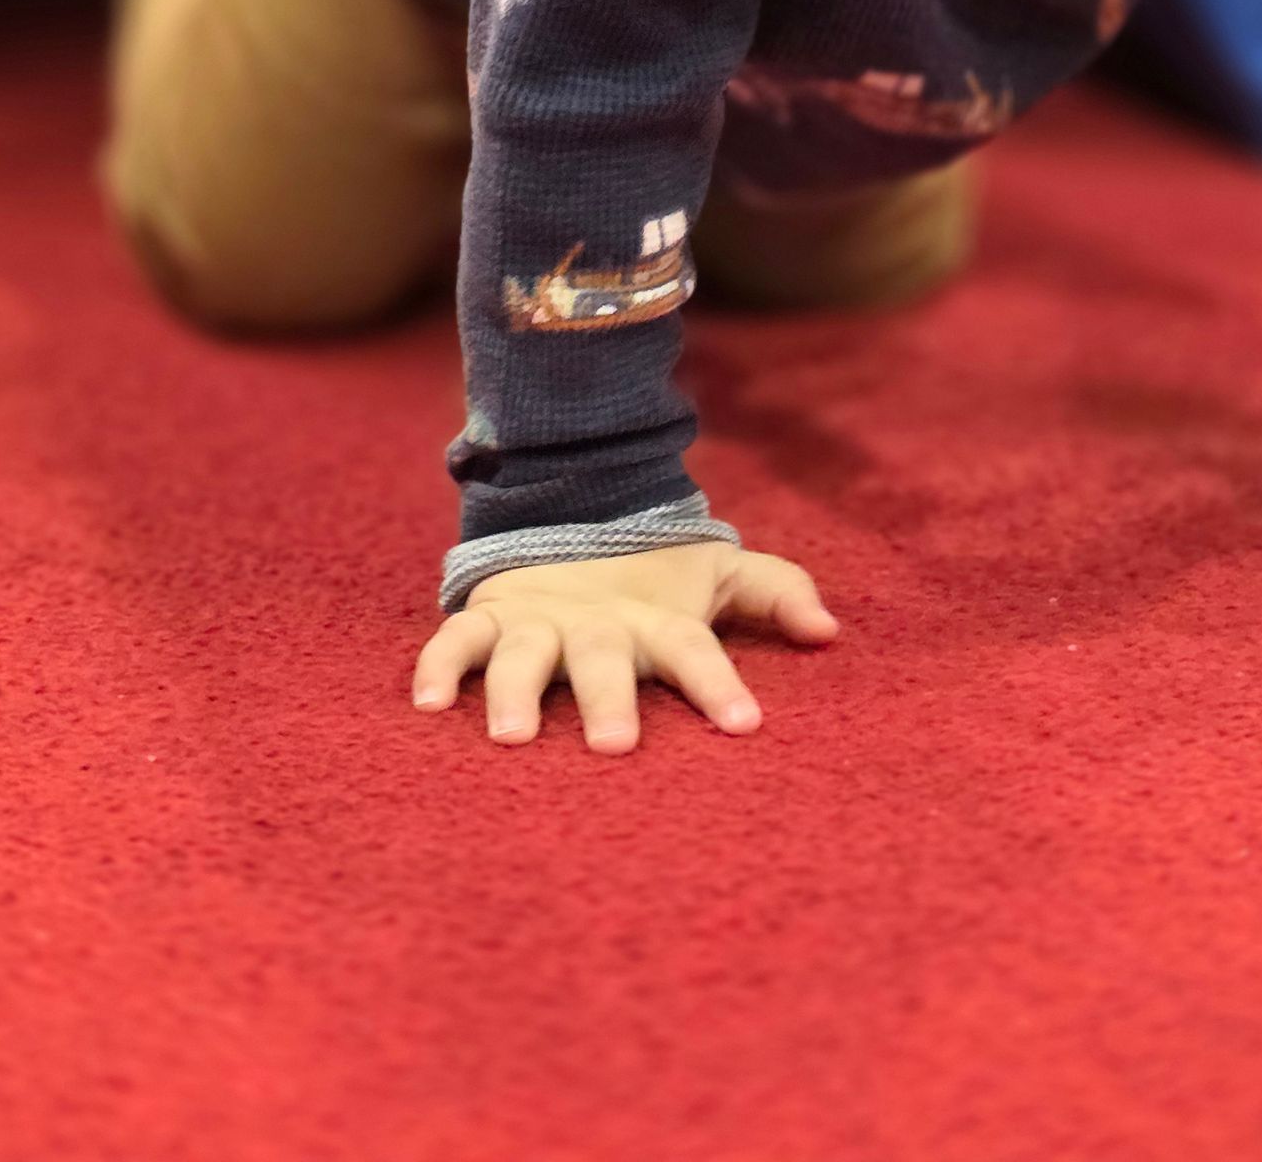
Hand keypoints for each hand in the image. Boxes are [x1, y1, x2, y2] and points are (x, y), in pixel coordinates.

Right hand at [410, 539, 838, 753]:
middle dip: (609, 699)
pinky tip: (428, 708)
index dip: (718, 683)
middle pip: (603, 658)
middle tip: (617, 746)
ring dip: (515, 691)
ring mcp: (537, 620)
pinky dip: (438, 667)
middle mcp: (595, 622)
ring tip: (513, 736)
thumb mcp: (716, 579)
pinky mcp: (489, 618)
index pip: (694, 648)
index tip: (745, 724)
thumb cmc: (657, 580)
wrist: (575, 514)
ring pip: (522, 653)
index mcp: (656, 620)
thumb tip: (833, 630)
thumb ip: (776, 594)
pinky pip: (454, 641)